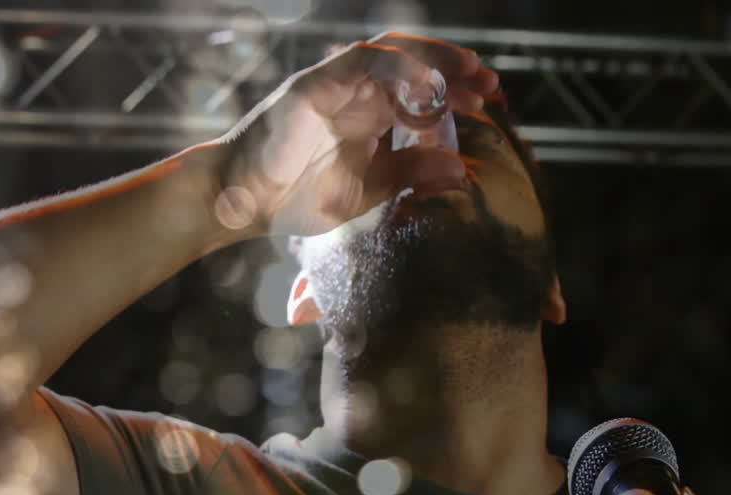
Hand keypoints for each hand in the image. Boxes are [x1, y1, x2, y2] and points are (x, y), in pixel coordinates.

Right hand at [210, 32, 498, 237]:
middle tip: (490, 85)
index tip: (489, 104)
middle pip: (414, 66)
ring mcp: (333, 85)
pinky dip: (396, 68)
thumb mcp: (365, 191)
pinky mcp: (313, 85)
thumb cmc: (294, 199)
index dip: (456, 93)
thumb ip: (407, 175)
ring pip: (392, 54)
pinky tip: (425, 84)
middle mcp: (353, 93)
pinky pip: (360, 62)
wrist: (240, 203)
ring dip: (432, 60)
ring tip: (467, 75)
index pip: (419, 91)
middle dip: (455, 71)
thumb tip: (459, 169)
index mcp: (367, 116)